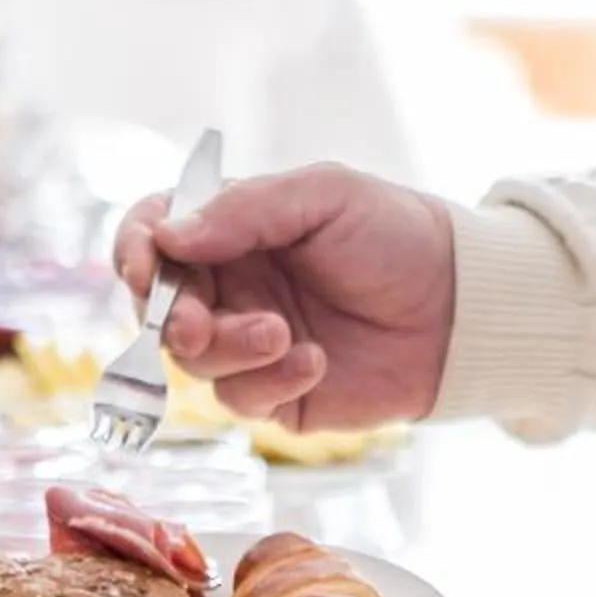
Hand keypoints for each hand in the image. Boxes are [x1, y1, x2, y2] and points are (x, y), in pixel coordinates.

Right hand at [113, 163, 454, 426]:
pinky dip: (273, 381)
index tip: (143, 268)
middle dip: (170, 319)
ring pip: (194, 364)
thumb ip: (245, 210)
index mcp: (229, 230)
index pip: (152, 235)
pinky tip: (316, 361)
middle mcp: (228, 287)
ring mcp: (248, 344)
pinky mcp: (277, 394)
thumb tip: (168, 234)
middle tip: (196, 325)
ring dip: (228, 350)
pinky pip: (244, 400)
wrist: (460, 305)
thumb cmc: (395, 236)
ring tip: (282, 333)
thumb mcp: (324, 196)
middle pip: (159, 309)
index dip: (134, 252)